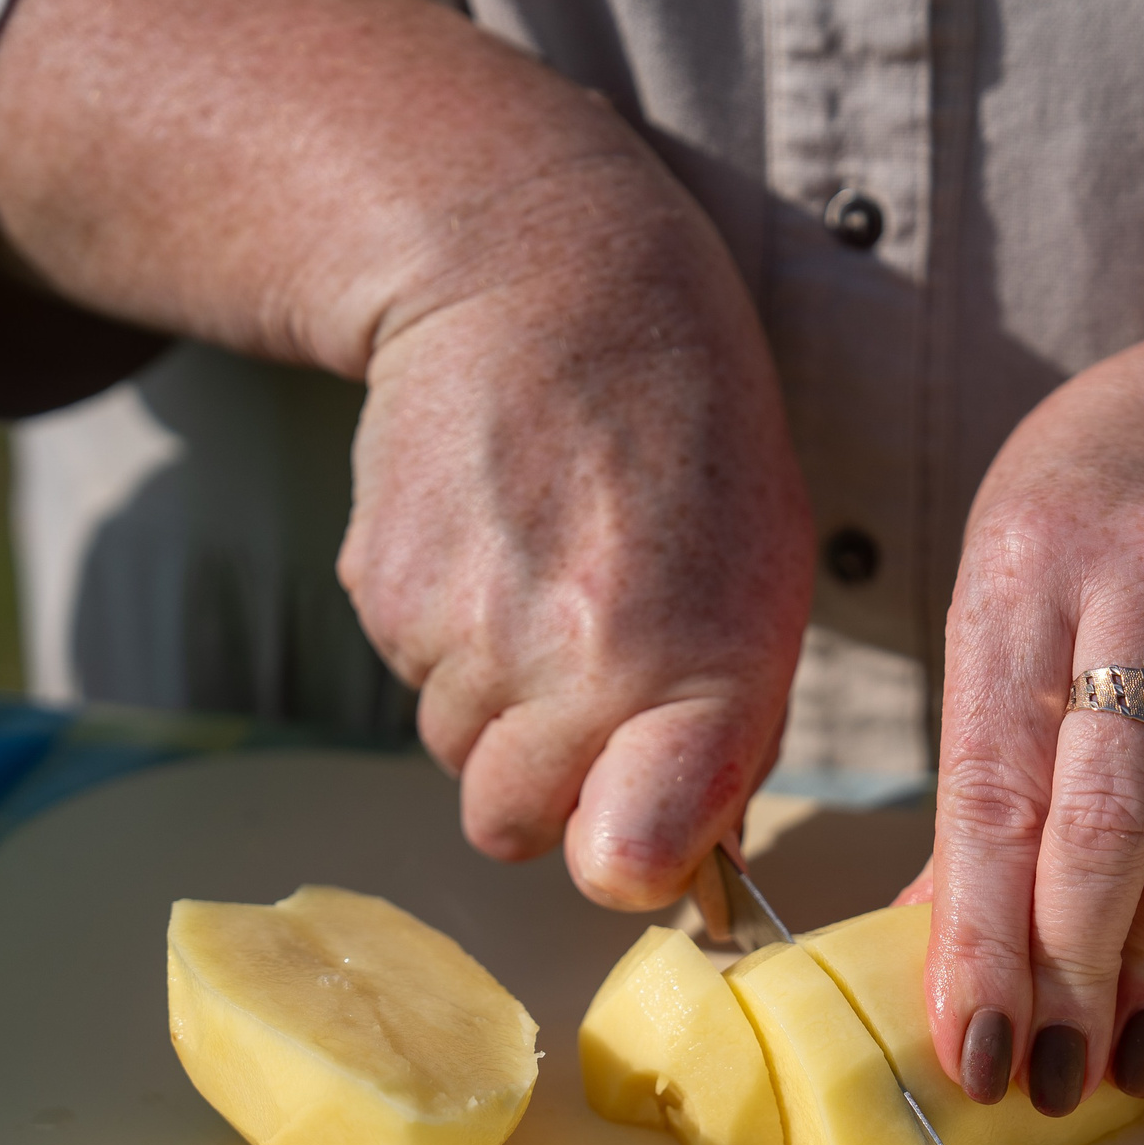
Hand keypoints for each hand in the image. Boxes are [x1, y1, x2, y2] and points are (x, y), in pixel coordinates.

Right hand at [339, 167, 812, 907]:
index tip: (642, 830)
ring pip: (456, 752)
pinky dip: (446, 634)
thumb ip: (729, 729)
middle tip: (593, 678)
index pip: (624, 861)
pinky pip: (410, 674)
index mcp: (694, 672)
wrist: (546, 281)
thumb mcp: (766, 581)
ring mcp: (460, 631)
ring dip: (497, 703)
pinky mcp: (378, 588)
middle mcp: (569, 667)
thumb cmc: (690, 436)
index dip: (626, 863)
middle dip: (550, 781)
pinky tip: (496, 539)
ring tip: (551, 579)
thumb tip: (680, 854)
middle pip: (515, 827)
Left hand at [916, 134, 1143, 1112]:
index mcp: (1032, 565)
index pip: (999, 778)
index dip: (984, 931)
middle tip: (1045, 1080)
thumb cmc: (1099, 512)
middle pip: (1117, 814)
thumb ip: (981, 759)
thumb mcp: (1004, 585)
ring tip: (1129, 1070)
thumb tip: (936, 943)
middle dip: (1077, 971)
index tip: (969, 1044)